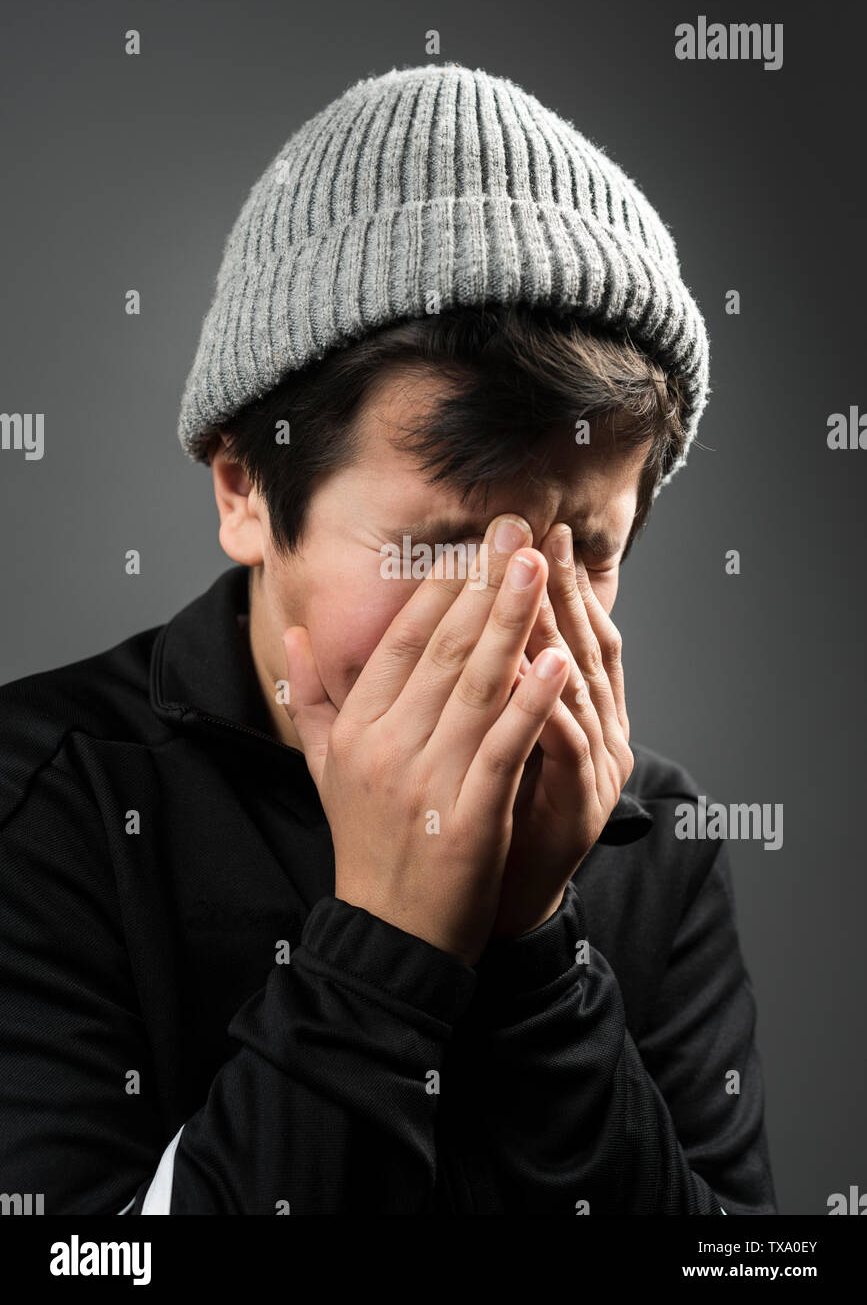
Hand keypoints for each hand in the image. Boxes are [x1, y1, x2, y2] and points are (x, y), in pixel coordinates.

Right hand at [281, 515, 569, 966]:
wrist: (389, 935)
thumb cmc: (365, 845)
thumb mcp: (326, 769)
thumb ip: (312, 699)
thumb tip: (298, 637)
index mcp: (359, 728)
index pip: (403, 641)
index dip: (441, 585)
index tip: (474, 541)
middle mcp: (388, 745)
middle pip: (444, 648)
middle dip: (484, 582)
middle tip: (516, 527)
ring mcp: (429, 779)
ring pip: (478, 685)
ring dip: (512, 621)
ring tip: (538, 567)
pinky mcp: (472, 815)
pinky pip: (507, 745)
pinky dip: (534, 700)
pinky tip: (561, 659)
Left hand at [490, 522, 633, 939]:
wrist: (493, 907)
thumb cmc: (480, 822)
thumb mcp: (481, 745)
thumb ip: (474, 689)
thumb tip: (442, 629)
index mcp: (571, 713)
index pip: (563, 632)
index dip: (545, 582)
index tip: (521, 531)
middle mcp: (595, 731)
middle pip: (579, 645)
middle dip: (553, 587)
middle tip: (534, 533)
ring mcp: (595, 766)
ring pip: (577, 685)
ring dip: (553, 631)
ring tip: (529, 581)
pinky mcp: (582, 803)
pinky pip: (566, 745)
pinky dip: (548, 706)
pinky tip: (531, 670)